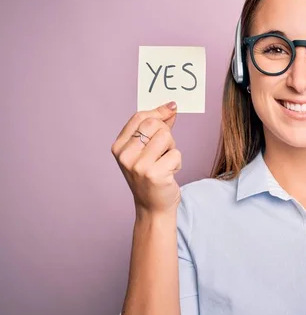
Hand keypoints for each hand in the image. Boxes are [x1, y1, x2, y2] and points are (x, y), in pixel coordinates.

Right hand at [111, 101, 181, 216]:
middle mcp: (125, 156)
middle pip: (153, 124)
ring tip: (165, 162)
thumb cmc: (151, 177)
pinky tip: (169, 173)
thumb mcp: (147, 151)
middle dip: (166, 132)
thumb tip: (170, 107)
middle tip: (165, 149)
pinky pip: (176, 153)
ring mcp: (138, 166)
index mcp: (119, 147)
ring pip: (166, 136)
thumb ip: (156, 128)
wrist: (153, 207)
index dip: (158, 111)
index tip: (172, 109)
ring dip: (172, 148)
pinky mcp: (154, 174)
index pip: (139, 117)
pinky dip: (177, 162)